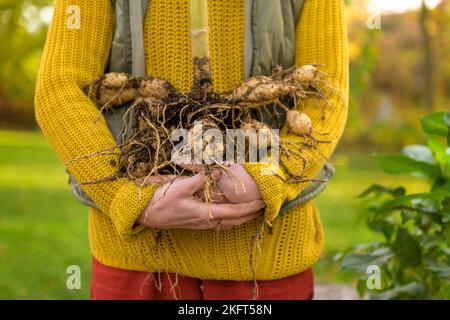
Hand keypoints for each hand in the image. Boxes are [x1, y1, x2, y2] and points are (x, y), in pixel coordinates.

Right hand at [137, 171, 264, 230]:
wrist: (146, 214)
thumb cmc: (162, 200)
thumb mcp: (180, 187)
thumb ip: (199, 179)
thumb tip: (215, 172)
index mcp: (205, 214)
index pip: (233, 213)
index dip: (249, 209)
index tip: (262, 204)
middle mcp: (206, 221)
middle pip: (234, 222)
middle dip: (249, 216)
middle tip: (263, 209)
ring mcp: (201, 223)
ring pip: (227, 224)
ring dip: (241, 219)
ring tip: (252, 213)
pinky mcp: (196, 222)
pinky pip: (218, 224)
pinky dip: (230, 220)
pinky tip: (231, 216)